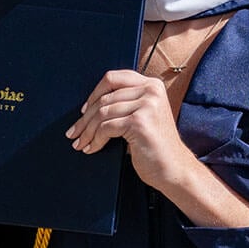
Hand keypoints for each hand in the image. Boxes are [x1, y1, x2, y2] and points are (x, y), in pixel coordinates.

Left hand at [66, 69, 194, 189]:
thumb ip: (126, 102)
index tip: (84, 110)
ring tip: (80, 143)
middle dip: (85, 118)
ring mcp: (147, 105)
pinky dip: (96, 139)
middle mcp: (151, 91)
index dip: (95, 93)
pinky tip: (92, 148)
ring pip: (102, 113)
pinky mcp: (139, 122)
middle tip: (74, 132)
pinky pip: (106, 127)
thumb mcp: (144, 115)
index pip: (113, 78)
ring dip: (87, 131)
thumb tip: (90, 104)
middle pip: (105, 98)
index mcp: (152, 85)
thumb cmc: (155, 145)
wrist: (174, 169)